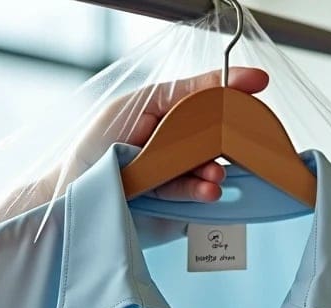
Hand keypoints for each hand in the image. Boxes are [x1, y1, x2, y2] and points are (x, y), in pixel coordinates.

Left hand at [67, 66, 270, 201]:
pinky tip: (209, 191)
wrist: (73, 196)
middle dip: (228, 138)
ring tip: (214, 177)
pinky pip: (194, 193)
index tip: (257, 83)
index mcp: (164, 111)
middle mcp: (173, 140)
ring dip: (214, 171)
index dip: (230, 87)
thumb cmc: (95, 147)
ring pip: (206, 166)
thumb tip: (218, 85)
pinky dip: (203, 191)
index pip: (204, 95)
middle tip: (240, 140)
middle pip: (213, 133)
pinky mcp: (175, 201)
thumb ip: (178, 96)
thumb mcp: (135, 107)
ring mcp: (175, 170)